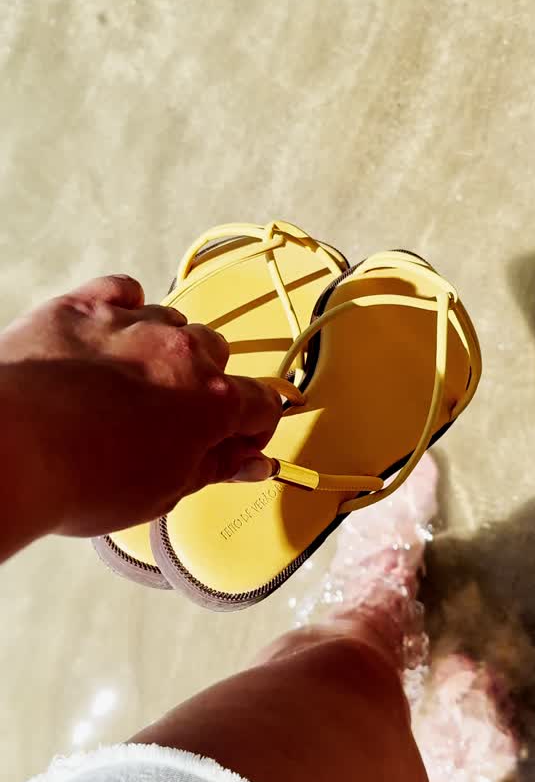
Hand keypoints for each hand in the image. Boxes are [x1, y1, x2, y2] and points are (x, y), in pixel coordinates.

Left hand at [0, 274, 281, 544]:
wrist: (9, 448)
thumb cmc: (78, 475)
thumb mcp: (163, 491)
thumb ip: (215, 467)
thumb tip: (249, 462)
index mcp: (211, 400)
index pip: (262, 402)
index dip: (253, 428)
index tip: (237, 442)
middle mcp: (179, 351)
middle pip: (216, 354)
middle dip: (205, 383)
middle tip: (175, 420)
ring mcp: (131, 323)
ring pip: (170, 321)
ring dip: (162, 347)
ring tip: (130, 385)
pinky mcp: (83, 306)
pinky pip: (122, 290)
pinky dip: (125, 306)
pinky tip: (113, 332)